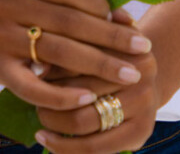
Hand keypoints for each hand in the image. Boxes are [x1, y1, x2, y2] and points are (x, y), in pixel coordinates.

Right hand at [0, 0, 151, 112]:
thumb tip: (115, 11)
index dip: (100, 3)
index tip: (127, 18)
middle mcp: (7, 4)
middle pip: (69, 22)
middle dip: (111, 36)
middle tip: (143, 48)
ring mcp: (0, 38)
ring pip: (57, 52)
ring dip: (99, 65)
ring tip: (130, 74)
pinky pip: (33, 87)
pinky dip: (62, 94)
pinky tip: (88, 98)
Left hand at [33, 14, 159, 153]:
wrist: (147, 78)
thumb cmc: (112, 53)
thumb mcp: (99, 37)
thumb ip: (72, 42)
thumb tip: (37, 65)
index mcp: (129, 45)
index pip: (82, 57)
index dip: (54, 65)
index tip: (32, 70)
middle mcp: (140, 75)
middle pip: (82, 89)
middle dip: (52, 96)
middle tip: (33, 98)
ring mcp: (143, 106)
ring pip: (85, 121)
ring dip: (55, 123)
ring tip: (40, 120)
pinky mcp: (140, 134)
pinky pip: (96, 148)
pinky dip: (67, 149)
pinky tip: (48, 142)